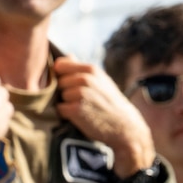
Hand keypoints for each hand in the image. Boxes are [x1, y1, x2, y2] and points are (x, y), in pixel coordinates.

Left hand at [53, 57, 154, 176]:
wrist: (124, 125)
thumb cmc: (110, 102)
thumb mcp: (102, 80)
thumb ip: (82, 69)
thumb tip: (67, 56)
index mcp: (91, 69)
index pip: (60, 65)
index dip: (61, 75)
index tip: (70, 83)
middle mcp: (85, 79)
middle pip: (58, 81)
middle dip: (64, 90)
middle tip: (81, 99)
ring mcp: (80, 94)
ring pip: (58, 96)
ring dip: (66, 102)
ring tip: (82, 107)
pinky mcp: (75, 110)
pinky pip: (59, 109)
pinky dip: (66, 114)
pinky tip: (80, 116)